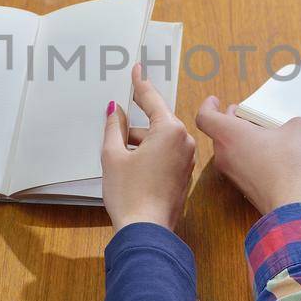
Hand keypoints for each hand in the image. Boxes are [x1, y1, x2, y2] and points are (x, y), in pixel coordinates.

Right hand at [101, 64, 196, 231]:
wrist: (146, 231)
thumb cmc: (129, 194)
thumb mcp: (113, 155)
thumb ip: (114, 127)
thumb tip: (116, 111)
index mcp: (169, 131)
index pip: (152, 99)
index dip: (140, 84)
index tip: (137, 70)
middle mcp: (184, 142)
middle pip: (157, 121)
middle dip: (135, 124)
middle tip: (117, 121)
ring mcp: (187, 160)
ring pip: (160, 139)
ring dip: (140, 142)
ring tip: (118, 153)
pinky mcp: (184, 175)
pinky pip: (166, 154)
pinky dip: (149, 154)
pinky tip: (131, 165)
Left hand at [195, 96, 300, 214]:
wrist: (295, 205)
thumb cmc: (291, 163)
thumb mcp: (299, 129)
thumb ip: (290, 123)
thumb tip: (291, 130)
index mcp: (229, 135)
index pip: (205, 117)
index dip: (208, 106)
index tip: (215, 101)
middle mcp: (224, 155)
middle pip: (220, 134)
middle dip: (232, 123)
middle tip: (245, 116)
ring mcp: (233, 175)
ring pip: (231, 152)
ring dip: (243, 142)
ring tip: (265, 135)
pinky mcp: (244, 190)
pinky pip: (242, 168)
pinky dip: (251, 159)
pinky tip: (274, 158)